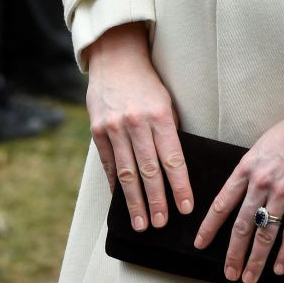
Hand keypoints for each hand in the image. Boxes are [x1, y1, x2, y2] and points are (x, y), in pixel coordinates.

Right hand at [86, 24, 193, 231]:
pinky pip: (108, 164)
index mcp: (160, 115)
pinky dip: (115, 185)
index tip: (185, 208)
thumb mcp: (166, 101)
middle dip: (156, 201)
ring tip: (141, 223)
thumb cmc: (148, 83)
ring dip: (134, 201)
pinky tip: (120, 201)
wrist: (115, 59)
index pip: (173, 159)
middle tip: (161, 224)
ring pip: (127, 173)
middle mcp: (136, 123)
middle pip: (149, 170)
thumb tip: (174, 170)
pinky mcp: (97, 131)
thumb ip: (169, 132)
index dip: (180, 186)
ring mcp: (114, 128)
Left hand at [194, 108, 283, 282]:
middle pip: (242, 225)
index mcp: (247, 168)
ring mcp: (283, 192)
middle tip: (229, 273)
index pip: (222, 203)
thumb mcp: (261, 147)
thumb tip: (241, 193)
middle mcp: (261, 182)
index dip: (210, 226)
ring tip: (249, 278)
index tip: (201, 243)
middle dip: (233, 253)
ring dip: (256, 259)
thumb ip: (250, 170)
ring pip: (265, 233)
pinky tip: (279, 268)